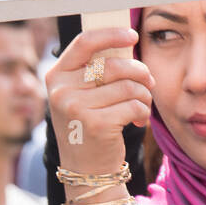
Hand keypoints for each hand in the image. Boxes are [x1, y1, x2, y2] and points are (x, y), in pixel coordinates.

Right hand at [46, 27, 152, 175]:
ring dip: (144, 95)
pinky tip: (138, 120)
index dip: (112, 34)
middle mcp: (62, 92)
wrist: (85, 170)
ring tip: (142, 106)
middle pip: (114, 65)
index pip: (85, 42)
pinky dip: (143, 112)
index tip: (133, 36)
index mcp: (56, 77)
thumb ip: (94, 70)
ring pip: (128, 86)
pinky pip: (133, 105)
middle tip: (148, 83)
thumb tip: (127, 43)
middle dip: (139, 73)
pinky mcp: (96, 125)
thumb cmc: (89, 126)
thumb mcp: (81, 95)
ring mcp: (76, 109)